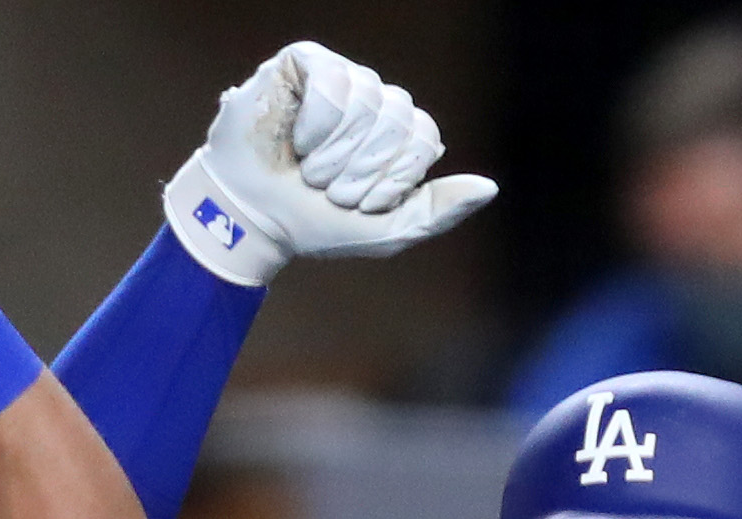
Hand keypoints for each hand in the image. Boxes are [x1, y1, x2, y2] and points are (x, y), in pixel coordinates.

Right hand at [164, 41, 496, 284]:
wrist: (252, 220)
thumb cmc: (314, 224)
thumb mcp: (387, 231)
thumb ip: (439, 211)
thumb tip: (489, 187)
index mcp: (398, 132)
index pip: (424, 138)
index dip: (393, 178)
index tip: (360, 204)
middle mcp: (374, 98)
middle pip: (399, 119)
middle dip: (362, 170)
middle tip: (329, 189)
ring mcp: (341, 77)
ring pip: (367, 103)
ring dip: (334, 154)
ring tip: (308, 170)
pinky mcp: (304, 62)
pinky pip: (332, 84)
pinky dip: (314, 125)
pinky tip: (294, 139)